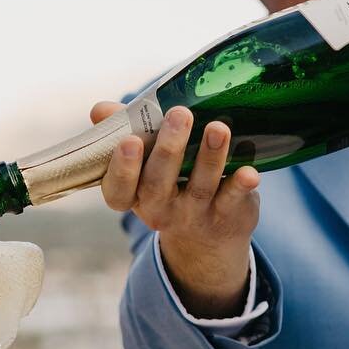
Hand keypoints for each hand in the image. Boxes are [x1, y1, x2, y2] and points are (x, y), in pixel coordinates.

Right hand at [96, 102, 259, 316]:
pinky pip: (233, 199)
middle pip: (158, 183)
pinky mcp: (227, 213)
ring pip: (199, 186)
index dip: (122, 168)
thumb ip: (124, 131)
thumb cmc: (169, 184)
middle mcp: (160, 208)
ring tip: (218, 128)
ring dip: (209, 156)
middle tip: (179, 114)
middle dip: (168, 148)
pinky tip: (249, 172)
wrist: (207, 238)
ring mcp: (194, 212)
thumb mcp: (144, 163)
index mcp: (134, 195)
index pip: (118, 190)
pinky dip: (241, 185)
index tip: (129, 141)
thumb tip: (99, 110)